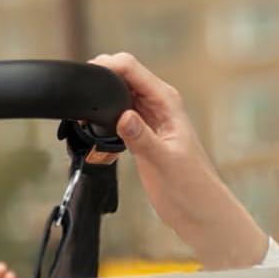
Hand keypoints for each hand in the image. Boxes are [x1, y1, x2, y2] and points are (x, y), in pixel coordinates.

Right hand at [87, 53, 268, 269]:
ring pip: (117, 94)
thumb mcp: (164, 161)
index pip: (132, 68)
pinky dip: (103, 116)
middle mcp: (157, 105)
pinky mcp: (140, 135)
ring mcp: (148, 119)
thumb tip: (123, 116)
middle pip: (121, 75)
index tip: (87, 77)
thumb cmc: (192, 187)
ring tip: (81, 111)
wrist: (199, 211)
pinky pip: (117, 114)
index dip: (107, 66)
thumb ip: (142, 138)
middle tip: (79, 96)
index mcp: (166, 102)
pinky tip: (93, 128)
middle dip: (99, 78)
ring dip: (100, 98)